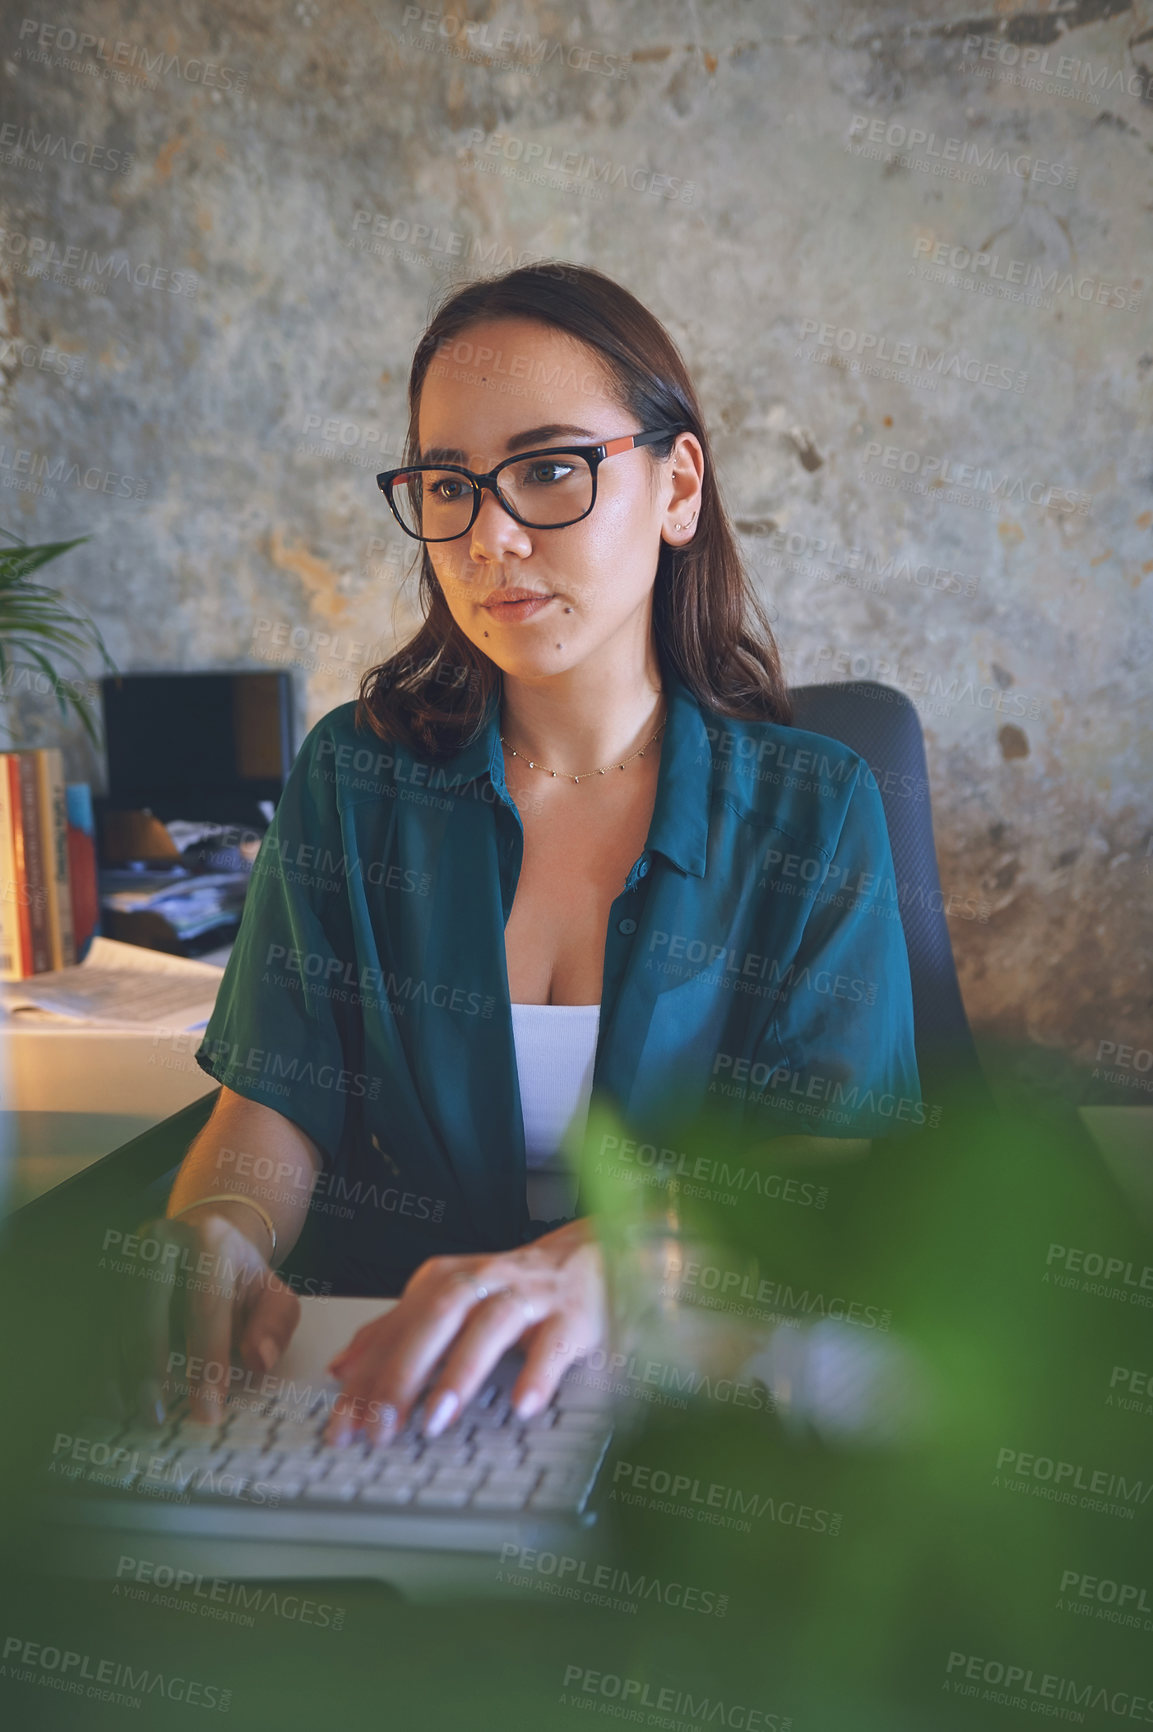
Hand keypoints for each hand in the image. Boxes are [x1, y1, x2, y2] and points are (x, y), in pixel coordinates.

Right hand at [118, 1207, 300, 1424]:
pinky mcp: (104, 1280)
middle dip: (150, 1368)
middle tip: (158, 1418)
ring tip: (140, 1417)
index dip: (207, 1359)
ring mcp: (126, 1258)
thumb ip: (274, 1326)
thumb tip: (259, 1359)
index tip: (208, 1410)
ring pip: (116, 1323)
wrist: (207, 1246)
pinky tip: (116, 1406)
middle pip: (147, 1310)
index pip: (206, 1305)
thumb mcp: (273, 1297)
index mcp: (210, 1238)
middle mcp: (161, 1240)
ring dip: (122, 1374)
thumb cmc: (242, 1282)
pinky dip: (105, 1370)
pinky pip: (97, 1330)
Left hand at [323, 1217, 606, 1444]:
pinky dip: (538, 1373)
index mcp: (447, 1279)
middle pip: (436, 1318)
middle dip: (402, 1372)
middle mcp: (485, 1280)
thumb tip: (341, 1368)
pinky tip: (523, 1406)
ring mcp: (530, 1295)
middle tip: (380, 1427)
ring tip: (436, 1420)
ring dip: (461, 1371)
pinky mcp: (573, 1315)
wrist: (590, 1258)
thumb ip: (397, 1332)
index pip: (397, 1326)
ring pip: (491, 1324)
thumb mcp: (449, 1304)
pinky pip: (555, 1343)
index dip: (365, 1376)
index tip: (342, 1424)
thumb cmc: (511, 1291)